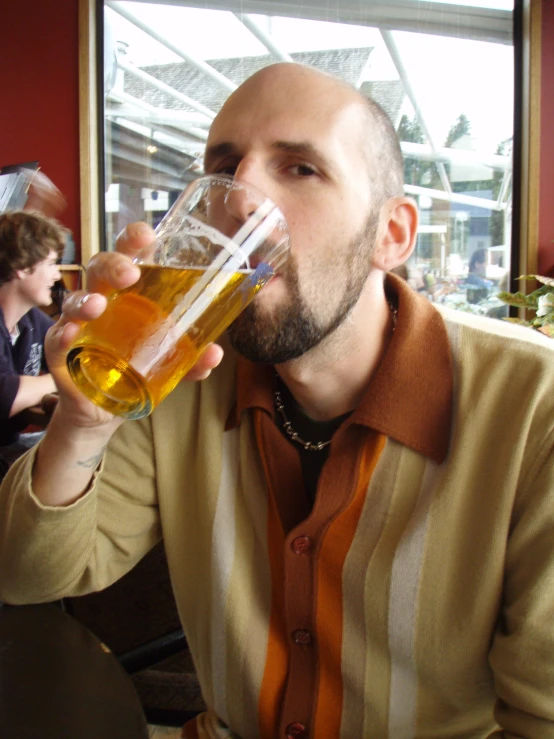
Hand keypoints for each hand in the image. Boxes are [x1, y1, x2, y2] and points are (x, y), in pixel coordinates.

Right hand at [44, 222, 223, 429]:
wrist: (106, 407)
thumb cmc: (137, 367)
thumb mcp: (169, 362)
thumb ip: (191, 358)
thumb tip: (214, 353)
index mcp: (130, 292)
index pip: (129, 255)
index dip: (134, 240)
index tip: (147, 235)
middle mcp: (103, 299)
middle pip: (100, 268)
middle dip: (113, 265)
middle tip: (130, 274)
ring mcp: (79, 323)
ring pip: (75, 299)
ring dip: (85, 300)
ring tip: (97, 306)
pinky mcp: (62, 351)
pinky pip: (57, 337)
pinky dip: (62, 334)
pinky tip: (71, 334)